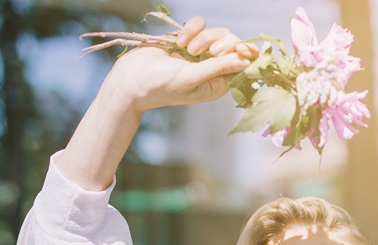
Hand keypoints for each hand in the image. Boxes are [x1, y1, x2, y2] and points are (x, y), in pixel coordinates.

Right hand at [102, 16, 258, 114]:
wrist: (131, 80)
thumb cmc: (162, 87)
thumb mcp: (192, 78)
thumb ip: (219, 68)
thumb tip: (246, 60)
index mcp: (218, 83)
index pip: (242, 65)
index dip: (246, 54)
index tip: (242, 47)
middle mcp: (212, 68)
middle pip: (232, 44)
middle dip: (221, 43)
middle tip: (209, 52)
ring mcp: (199, 53)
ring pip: (216, 32)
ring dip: (203, 37)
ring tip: (186, 49)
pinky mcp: (187, 39)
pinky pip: (199, 24)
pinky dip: (190, 29)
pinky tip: (179, 42)